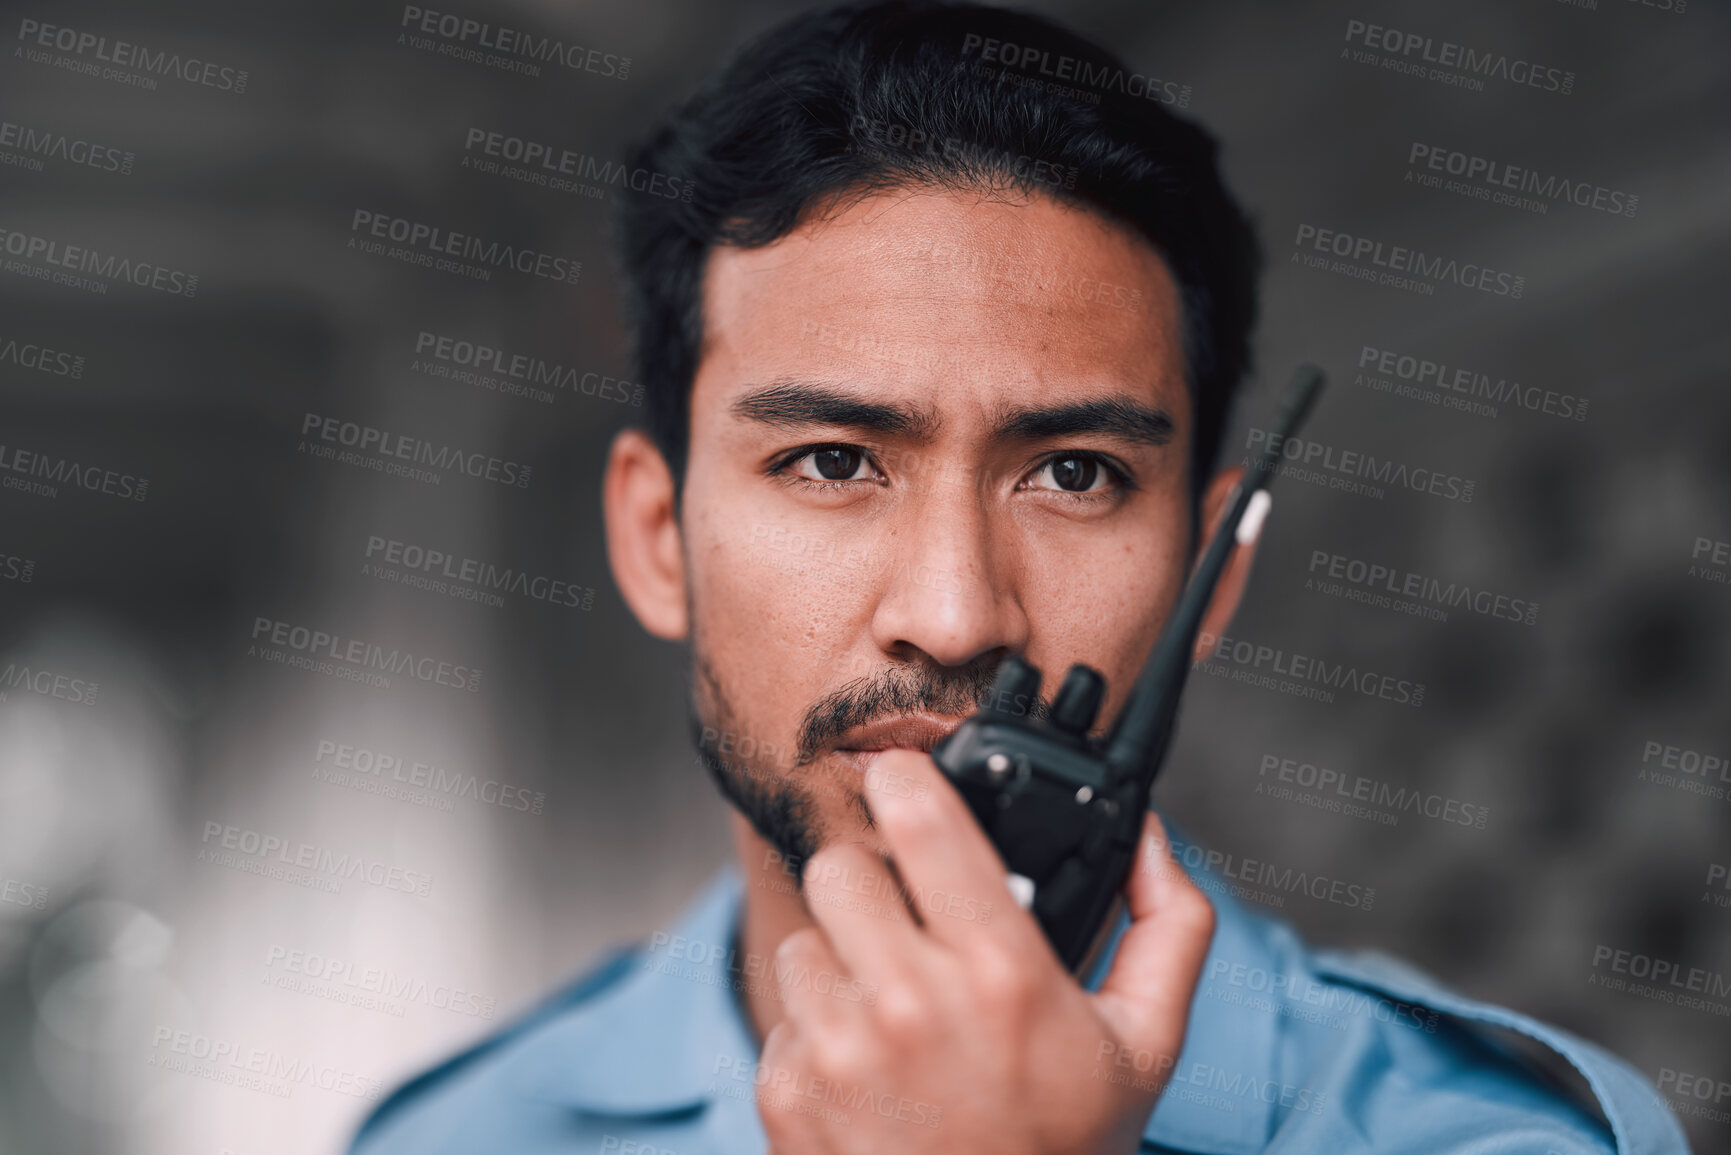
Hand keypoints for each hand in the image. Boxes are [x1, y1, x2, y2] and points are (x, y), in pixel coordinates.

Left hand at [755, 748, 1215, 1154]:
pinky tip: (868, 1066)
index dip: (906, 777)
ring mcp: (836, 1049)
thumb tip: (1152, 839)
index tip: (904, 774)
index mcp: (999, 972)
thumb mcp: (1147, 1043)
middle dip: (875, 883)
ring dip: (843, 957)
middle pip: (840, 864)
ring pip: (805, 935)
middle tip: (910, 921)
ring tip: (895, 1006)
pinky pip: (781, 1013)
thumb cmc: (1066, 1153)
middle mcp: (906, 1002)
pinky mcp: (787, 1092)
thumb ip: (1169, 927)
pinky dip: (816, 1029)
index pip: (919, 817)